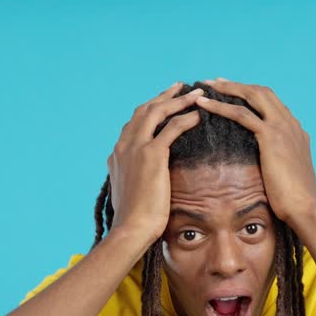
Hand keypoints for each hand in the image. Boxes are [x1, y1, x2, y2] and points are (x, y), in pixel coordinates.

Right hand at [106, 82, 203, 244]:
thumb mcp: (131, 193)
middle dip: (163, 96)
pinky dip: (185, 117)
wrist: (130, 229)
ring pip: (157, 112)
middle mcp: (123, 146)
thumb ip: (135, 179)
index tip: (164, 103)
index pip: (134, 123)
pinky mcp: (151, 154)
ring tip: (195, 94)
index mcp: (117, 154)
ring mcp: (135, 148)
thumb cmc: (134, 220)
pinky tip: (198, 115)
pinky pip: (172, 128)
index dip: (151, 110)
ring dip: (177, 100)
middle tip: (181, 86)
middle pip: (144, 110)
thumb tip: (145, 181)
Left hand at [194, 78, 315, 224]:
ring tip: (206, 86)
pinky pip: (241, 114)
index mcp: (295, 131)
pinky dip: (221, 107)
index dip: (251, 96)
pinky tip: (204, 106)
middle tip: (216, 82)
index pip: (271, 104)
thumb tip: (265, 168)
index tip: (233, 93)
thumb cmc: (295, 200)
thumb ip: (278, 163)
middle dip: (238, 85)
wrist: (305, 207)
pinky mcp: (271, 136)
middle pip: (262, 92)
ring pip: (252, 96)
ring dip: (228, 89)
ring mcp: (282, 127)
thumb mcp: (287, 174)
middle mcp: (290, 124)